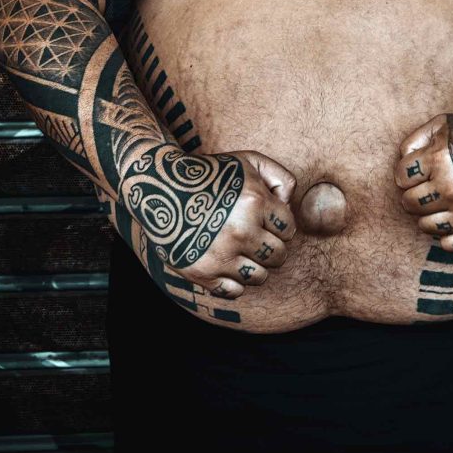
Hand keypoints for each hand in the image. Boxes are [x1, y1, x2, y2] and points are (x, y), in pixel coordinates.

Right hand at [121, 146, 296, 297]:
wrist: (163, 186)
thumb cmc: (211, 173)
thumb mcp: (250, 161)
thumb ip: (281, 178)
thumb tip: (289, 206)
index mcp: (255, 202)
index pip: (289, 229)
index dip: (280, 224)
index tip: (266, 220)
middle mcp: (240, 230)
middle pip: (278, 256)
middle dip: (271, 246)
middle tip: (254, 235)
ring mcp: (220, 254)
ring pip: (259, 277)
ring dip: (255, 265)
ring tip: (241, 249)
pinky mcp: (201, 273)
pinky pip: (234, 292)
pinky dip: (234, 282)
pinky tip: (226, 263)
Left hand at [394, 112, 452, 252]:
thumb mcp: (448, 123)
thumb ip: (417, 139)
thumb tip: (401, 162)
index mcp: (440, 160)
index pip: (400, 177)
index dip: (408, 173)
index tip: (422, 171)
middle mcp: (451, 189)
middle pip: (409, 203)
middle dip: (415, 194)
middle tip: (432, 187)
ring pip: (424, 226)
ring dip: (429, 214)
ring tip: (445, 202)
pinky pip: (447, 245)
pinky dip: (447, 234)